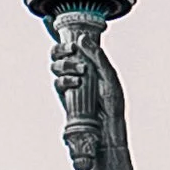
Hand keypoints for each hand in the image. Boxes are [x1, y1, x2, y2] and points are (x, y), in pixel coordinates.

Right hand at [50, 25, 122, 169]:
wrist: (108, 132)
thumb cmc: (112, 106)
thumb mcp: (109, 78)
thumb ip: (98, 57)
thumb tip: (82, 38)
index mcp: (89, 64)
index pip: (72, 47)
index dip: (67, 42)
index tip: (74, 44)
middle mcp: (78, 73)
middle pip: (58, 54)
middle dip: (61, 50)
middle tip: (72, 51)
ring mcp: (70, 85)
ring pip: (56, 67)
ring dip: (65, 65)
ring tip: (80, 73)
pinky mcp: (65, 98)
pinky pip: (58, 83)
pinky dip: (64, 80)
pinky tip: (76, 83)